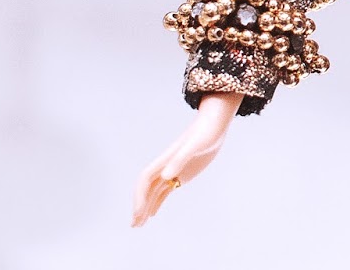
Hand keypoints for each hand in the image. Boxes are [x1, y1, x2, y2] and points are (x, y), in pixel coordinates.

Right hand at [131, 91, 242, 226]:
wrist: (214, 125)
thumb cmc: (205, 132)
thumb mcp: (195, 145)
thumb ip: (180, 159)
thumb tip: (166, 176)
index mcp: (164, 160)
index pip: (144, 180)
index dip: (139, 196)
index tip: (138, 213)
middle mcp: (165, 166)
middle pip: (146, 189)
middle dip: (139, 206)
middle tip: (134, 225)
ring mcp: (172, 171)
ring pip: (153, 192)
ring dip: (145, 207)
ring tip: (139, 225)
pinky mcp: (182, 174)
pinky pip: (164, 191)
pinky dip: (157, 202)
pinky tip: (153, 213)